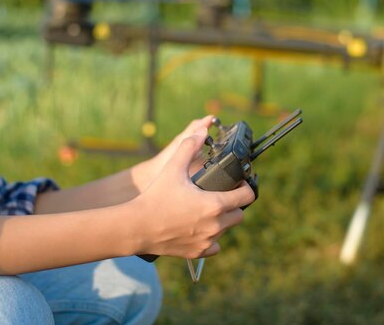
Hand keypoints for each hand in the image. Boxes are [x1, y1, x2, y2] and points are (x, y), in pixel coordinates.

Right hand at [126, 130, 255, 258]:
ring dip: (223, 220)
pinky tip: (202, 228)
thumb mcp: (173, 168)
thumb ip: (188, 147)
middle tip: (221, 195)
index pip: (246, 196)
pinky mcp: (198, 252)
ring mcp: (208, 241)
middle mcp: (216, 225)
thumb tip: (201, 131)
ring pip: (227, 230)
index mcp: (215, 204)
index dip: (245, 187)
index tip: (238, 183)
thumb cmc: (156, 197)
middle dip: (234, 204)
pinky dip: (212, 238)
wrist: (137, 227)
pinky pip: (215, 247)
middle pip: (239, 215)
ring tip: (208, 210)